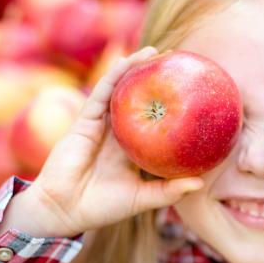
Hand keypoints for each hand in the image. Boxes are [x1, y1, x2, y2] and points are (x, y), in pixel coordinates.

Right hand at [0, 46, 203, 238]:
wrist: (63, 210)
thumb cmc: (102, 207)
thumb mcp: (142, 198)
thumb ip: (169, 190)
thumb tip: (200, 183)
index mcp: (132, 148)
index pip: (153, 121)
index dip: (169, 104)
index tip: (190, 90)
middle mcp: (118, 133)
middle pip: (138, 99)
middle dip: (154, 80)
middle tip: (177, 61)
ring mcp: (101, 125)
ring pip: (120, 90)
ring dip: (135, 69)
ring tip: (154, 52)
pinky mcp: (85, 121)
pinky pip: (102, 94)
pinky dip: (114, 75)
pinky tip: (128, 62)